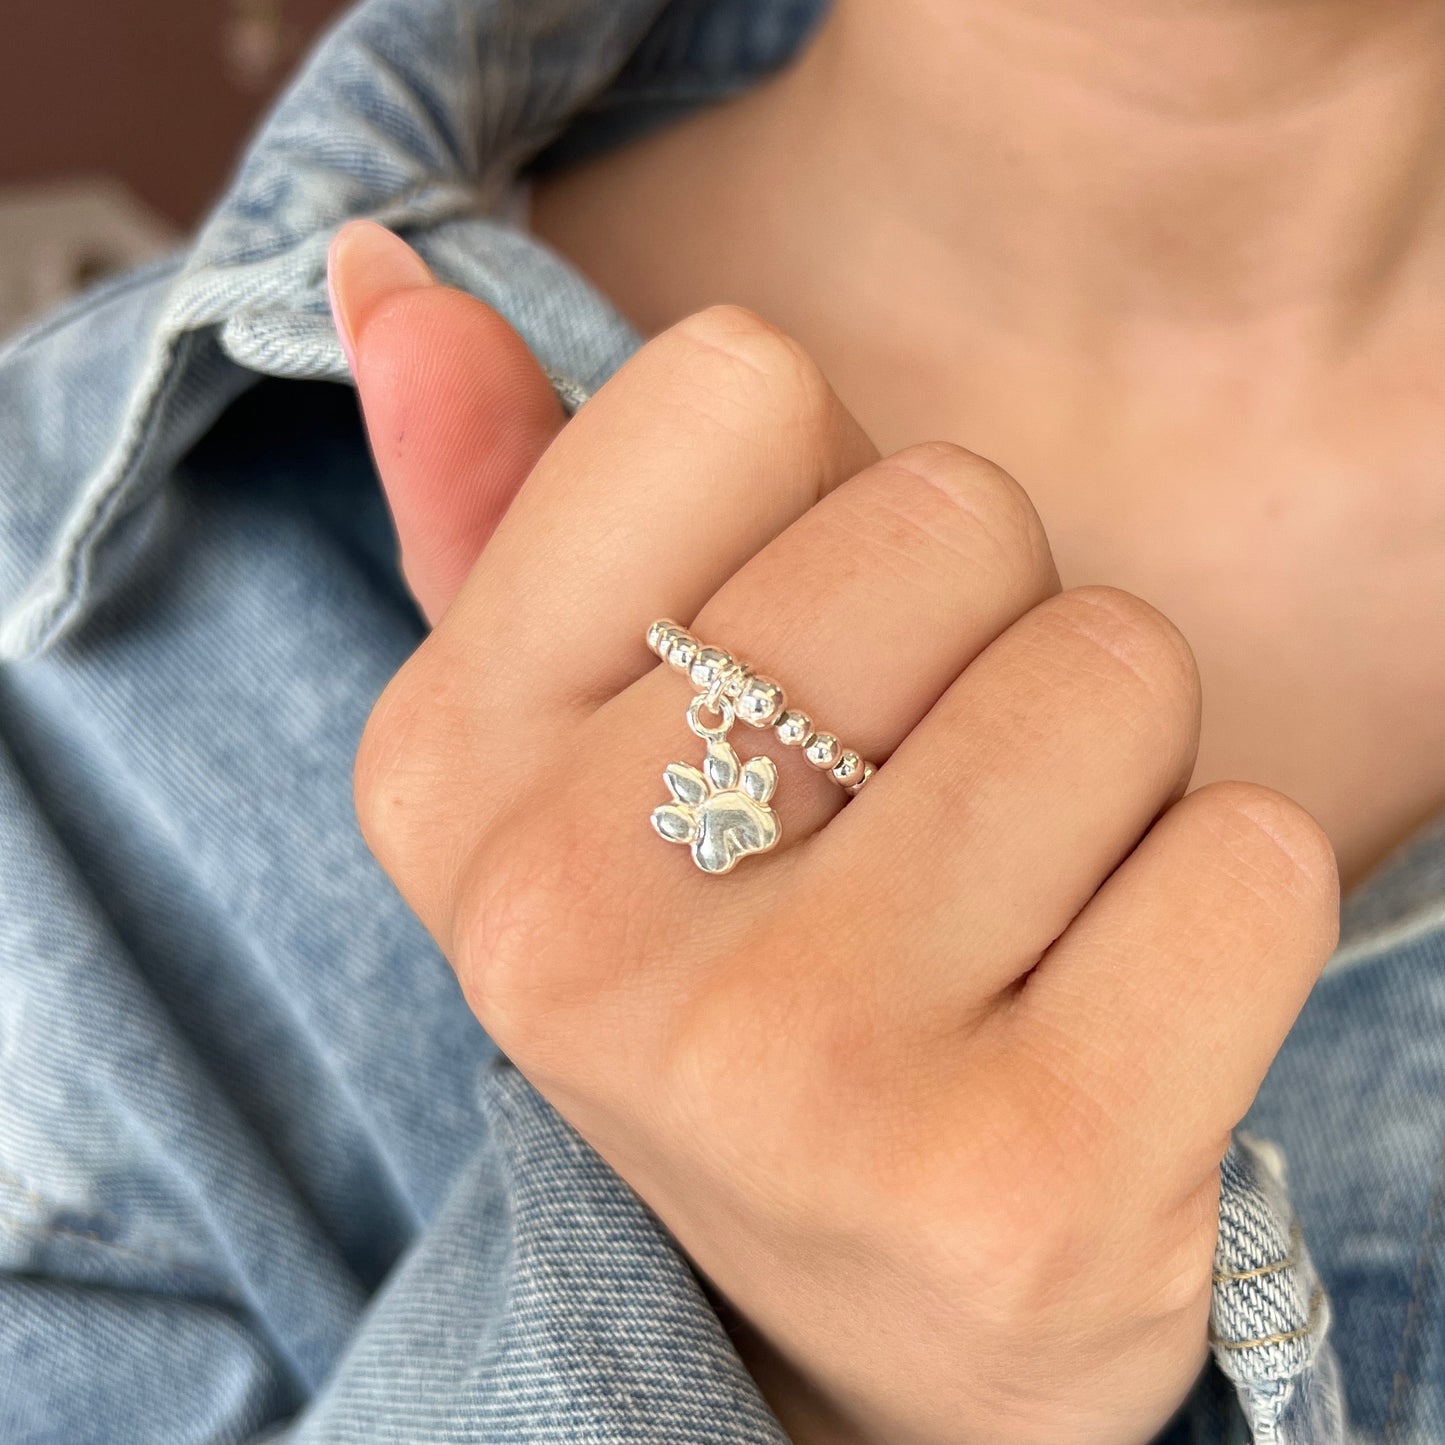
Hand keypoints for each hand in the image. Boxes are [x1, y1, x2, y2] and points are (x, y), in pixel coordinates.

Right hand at [331, 223, 1339, 1444]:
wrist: (856, 1315)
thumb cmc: (739, 968)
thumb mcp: (580, 748)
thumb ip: (493, 502)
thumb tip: (384, 275)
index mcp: (448, 774)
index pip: (737, 388)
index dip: (823, 501)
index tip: (787, 667)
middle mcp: (565, 922)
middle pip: (954, 519)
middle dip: (986, 640)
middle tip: (915, 821)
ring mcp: (780, 1066)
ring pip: (1111, 675)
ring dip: (1112, 774)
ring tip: (1007, 923)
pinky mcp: (1011, 1186)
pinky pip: (1247, 860)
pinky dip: (1221, 904)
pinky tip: (1106, 1020)